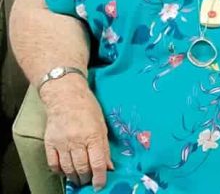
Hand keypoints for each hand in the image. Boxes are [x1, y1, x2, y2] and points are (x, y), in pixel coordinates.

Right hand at [41, 76, 113, 190]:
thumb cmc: (88, 108)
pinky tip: (65, 172)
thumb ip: (104, 147)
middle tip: (89, 181)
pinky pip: (53, 164)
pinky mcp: (49, 143)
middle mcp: (77, 141)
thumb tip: (108, 166)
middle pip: (82, 168)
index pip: (97, 163)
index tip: (100, 185)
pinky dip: (60, 171)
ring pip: (68, 168)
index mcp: (93, 135)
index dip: (100, 178)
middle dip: (87, 179)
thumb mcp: (102, 125)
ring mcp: (62, 143)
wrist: (65, 96)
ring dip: (74, 177)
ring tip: (79, 179)